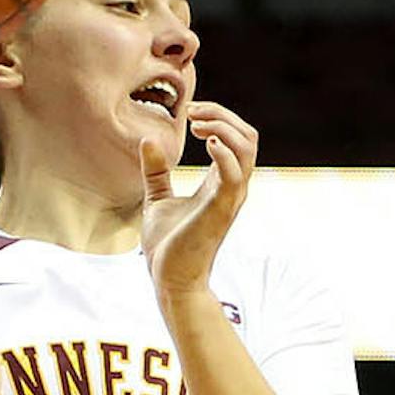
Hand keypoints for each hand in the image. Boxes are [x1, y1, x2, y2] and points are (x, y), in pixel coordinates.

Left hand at [140, 99, 256, 296]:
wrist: (170, 280)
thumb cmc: (168, 246)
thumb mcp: (157, 198)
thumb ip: (156, 171)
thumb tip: (148, 140)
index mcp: (219, 184)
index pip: (236, 139)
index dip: (218, 118)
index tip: (191, 114)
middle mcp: (231, 188)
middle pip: (247, 137)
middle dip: (222, 115)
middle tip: (193, 113)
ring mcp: (228, 199)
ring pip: (246, 148)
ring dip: (223, 127)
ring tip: (197, 125)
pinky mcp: (220, 210)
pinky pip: (234, 173)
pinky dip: (223, 151)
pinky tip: (205, 142)